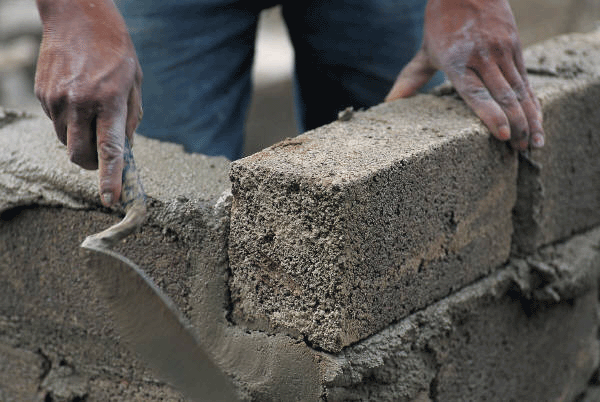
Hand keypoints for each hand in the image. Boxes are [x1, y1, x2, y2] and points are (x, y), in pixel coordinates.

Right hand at [35, 0, 142, 205]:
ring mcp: (56, 99)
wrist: (78, 16)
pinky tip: (76, 99)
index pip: (109, 150)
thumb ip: (130, 120)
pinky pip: (55, 123)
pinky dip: (68, 122)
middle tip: (101, 158)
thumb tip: (123, 152)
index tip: (110, 200)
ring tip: (90, 114)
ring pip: (65, 142)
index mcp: (109, 100)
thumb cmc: (115, 51)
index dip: (110, 178)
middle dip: (91, 164)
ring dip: (79, 141)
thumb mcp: (134, 84)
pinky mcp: (42, 94)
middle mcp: (79, 102)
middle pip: (79, 156)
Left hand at [386, 0, 543, 149]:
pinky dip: (533, 102)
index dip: (490, 115)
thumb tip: (388, 102)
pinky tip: (538, 121)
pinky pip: (526, 80)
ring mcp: (502, 52)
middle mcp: (483, 58)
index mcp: (458, 62)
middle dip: (516, 126)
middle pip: (504, 96)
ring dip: (530, 118)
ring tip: (534, 144)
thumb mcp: (426, 51)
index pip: (477, 94)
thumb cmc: (442, 24)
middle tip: (520, 150)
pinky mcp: (515, 48)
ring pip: (520, 90)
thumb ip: (411, 78)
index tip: (502, 134)